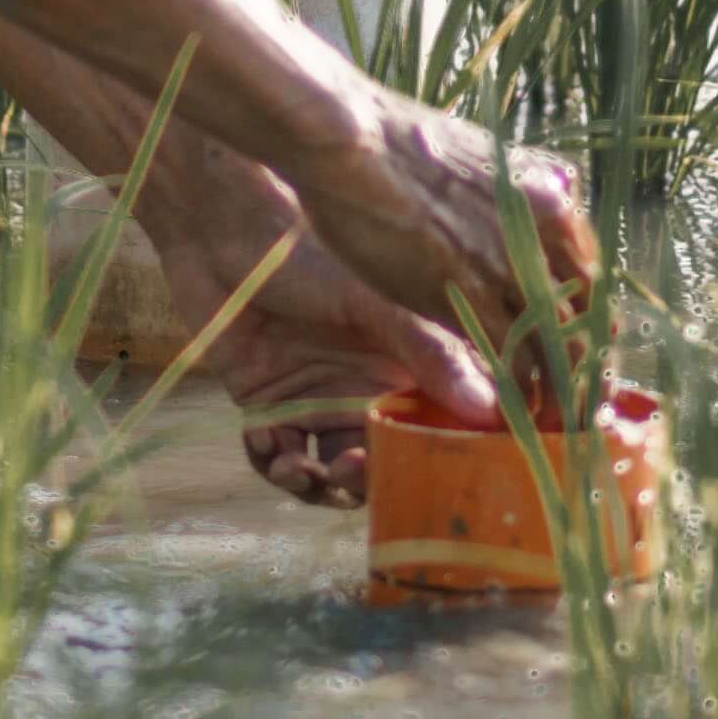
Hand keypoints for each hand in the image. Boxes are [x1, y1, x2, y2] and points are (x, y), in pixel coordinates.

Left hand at [96, 156, 497, 505]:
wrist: (225, 234)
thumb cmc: (310, 253)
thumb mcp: (378, 303)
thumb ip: (433, 354)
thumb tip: (492, 410)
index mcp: (408, 365)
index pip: (436, 429)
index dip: (434, 463)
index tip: (424, 484)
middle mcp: (369, 389)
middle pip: (381, 464)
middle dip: (364, 482)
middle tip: (345, 471)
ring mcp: (319, 399)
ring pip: (329, 471)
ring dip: (315, 484)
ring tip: (298, 467)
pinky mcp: (269, 405)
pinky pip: (280, 457)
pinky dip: (273, 462)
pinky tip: (264, 440)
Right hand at [292, 97, 596, 402]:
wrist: (352, 140)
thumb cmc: (397, 144)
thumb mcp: (479, 159)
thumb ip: (509, 197)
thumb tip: (522, 212)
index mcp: (551, 195)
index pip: (591, 276)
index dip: (587, 322)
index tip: (580, 352)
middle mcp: (545, 231)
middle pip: (584, 317)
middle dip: (583, 366)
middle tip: (573, 400)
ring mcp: (510, 264)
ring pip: (556, 346)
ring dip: (557, 390)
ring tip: (550, 419)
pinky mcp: (468, 296)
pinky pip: (512, 360)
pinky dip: (517, 392)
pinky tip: (511, 412)